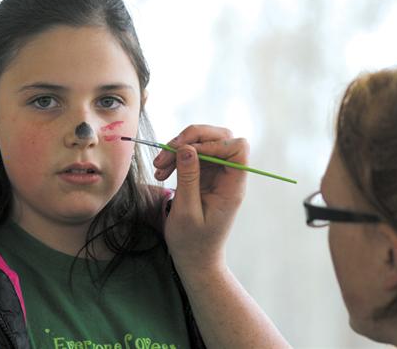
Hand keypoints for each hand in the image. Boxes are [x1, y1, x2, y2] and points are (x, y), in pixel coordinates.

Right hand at [153, 125, 248, 273]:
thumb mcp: (186, 212)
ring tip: (158, 168)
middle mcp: (228, 176)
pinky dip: (175, 158)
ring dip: (178, 149)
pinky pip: (191, 154)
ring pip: (202, 143)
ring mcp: (216, 173)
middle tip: (167, 151)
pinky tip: (161, 172)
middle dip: (192, 138)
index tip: (188, 152)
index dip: (214, 143)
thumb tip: (187, 148)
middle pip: (220, 138)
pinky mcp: (204, 175)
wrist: (194, 258)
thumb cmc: (193, 242)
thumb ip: (188, 178)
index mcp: (232, 187)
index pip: (237, 148)